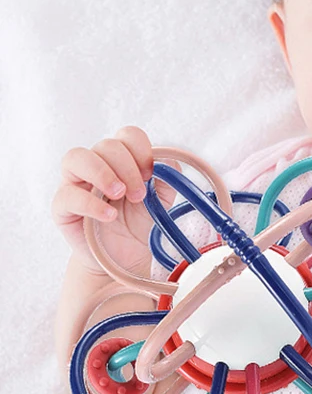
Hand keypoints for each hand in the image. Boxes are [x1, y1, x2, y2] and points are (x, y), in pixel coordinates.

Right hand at [51, 125, 180, 275]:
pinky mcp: (62, 207)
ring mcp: (75, 183)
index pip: (127, 136)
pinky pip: (67, 195)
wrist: (124, 257)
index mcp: (121, 159)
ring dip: (103, 173)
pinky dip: (91, 203)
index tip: (151, 174)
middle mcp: (96, 165)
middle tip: (138, 195)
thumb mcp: (160, 201)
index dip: (141, 150)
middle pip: (106, 145)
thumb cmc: (138, 223)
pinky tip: (109, 215)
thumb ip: (167, 180)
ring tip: (119, 195)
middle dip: (127, 167)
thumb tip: (168, 163)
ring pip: (76, 158)